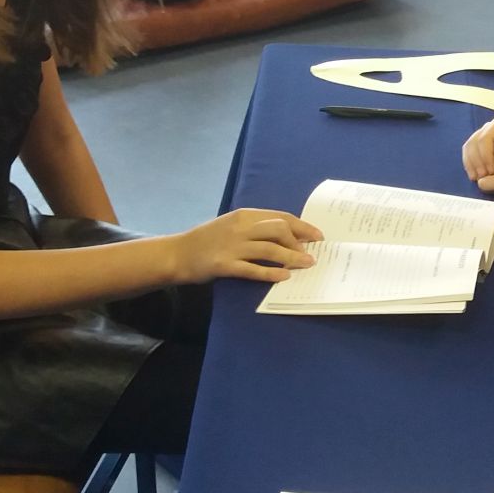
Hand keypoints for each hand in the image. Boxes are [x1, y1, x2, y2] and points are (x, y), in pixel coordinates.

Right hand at [172, 208, 321, 283]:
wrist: (177, 253)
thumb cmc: (206, 240)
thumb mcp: (231, 225)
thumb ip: (254, 227)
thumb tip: (286, 235)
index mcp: (244, 215)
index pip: (280, 217)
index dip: (302, 226)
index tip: (317, 236)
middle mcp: (240, 227)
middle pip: (279, 230)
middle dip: (300, 241)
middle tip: (312, 254)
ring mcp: (231, 246)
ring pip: (270, 249)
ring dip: (292, 257)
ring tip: (307, 264)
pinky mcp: (223, 265)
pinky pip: (253, 269)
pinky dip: (271, 273)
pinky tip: (284, 277)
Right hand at [461, 119, 493, 182]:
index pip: (484, 139)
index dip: (485, 156)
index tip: (491, 171)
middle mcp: (488, 128)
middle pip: (474, 143)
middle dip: (476, 161)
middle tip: (482, 177)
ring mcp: (484, 135)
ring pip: (469, 147)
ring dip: (470, 163)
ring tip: (476, 178)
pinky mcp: (482, 144)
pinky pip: (470, 152)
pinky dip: (469, 163)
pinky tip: (474, 175)